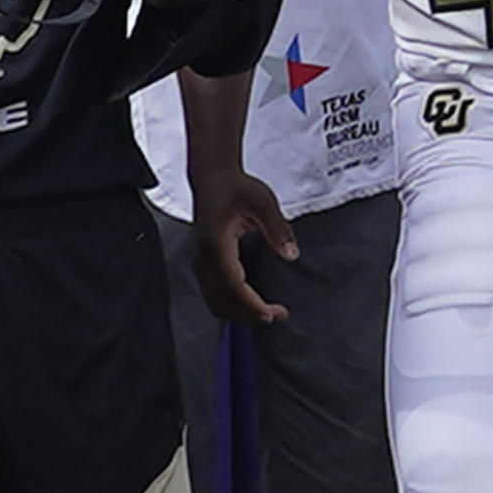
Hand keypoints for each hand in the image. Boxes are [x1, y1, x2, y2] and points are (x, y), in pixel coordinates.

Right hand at [192, 164, 296, 325]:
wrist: (212, 177)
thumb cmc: (236, 187)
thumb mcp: (263, 202)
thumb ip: (278, 229)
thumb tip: (292, 255)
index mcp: (217, 245)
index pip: (234, 286)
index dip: (253, 305)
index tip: (274, 314)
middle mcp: (204, 257)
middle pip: (221, 300)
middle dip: (249, 314)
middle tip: (277, 315)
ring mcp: (201, 260)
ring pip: (214, 300)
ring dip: (239, 311)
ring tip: (267, 312)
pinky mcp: (204, 261)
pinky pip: (213, 292)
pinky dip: (230, 303)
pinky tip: (250, 301)